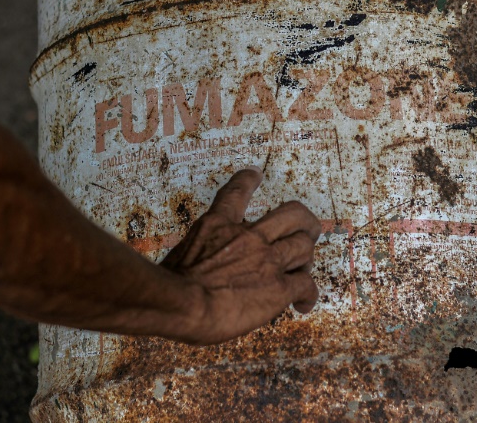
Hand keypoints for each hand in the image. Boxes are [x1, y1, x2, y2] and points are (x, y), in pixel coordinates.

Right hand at [161, 167, 320, 344]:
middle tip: (306, 231)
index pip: (236, 192)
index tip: (255, 174)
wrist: (180, 303)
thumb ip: (196, 255)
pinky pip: (306, 285)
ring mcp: (267, 260)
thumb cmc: (169, 288)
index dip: (248, 180)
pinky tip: (302, 302)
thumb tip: (193, 271)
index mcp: (217, 225)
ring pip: (304, 246)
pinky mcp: (279, 287)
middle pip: (293, 213)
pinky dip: (307, 294)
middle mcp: (248, 237)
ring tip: (302, 270)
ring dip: (306, 259)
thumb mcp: (178, 255)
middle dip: (305, 222)